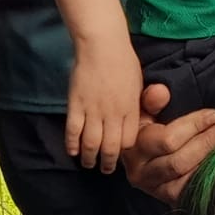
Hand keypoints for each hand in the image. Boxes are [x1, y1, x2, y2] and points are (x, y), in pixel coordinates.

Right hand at [66, 37, 142, 172]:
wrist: (102, 45)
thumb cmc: (124, 61)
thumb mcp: (139, 83)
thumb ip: (139, 104)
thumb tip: (141, 120)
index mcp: (131, 108)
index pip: (129, 140)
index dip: (125, 150)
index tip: (122, 154)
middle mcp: (113, 113)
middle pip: (111, 147)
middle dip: (109, 162)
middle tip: (106, 169)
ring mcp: (93, 110)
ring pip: (91, 144)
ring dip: (90, 158)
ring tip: (89, 164)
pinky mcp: (75, 105)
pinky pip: (73, 131)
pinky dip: (72, 145)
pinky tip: (73, 152)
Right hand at [122, 83, 214, 204]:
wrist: (143, 151)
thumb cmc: (148, 122)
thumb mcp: (145, 108)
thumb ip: (151, 99)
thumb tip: (161, 91)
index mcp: (132, 146)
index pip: (168, 140)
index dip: (195, 126)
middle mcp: (139, 171)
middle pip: (179, 161)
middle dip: (208, 142)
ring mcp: (153, 188)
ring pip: (186, 178)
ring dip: (212, 160)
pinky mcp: (167, 197)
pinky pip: (190, 191)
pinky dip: (208, 176)